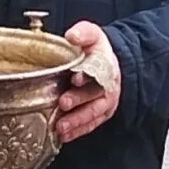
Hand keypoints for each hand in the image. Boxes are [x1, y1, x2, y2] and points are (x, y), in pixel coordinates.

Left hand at [56, 21, 121, 141]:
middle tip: (64, 103)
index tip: (74, 78)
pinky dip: (78, 131)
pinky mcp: (100, 114)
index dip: (86, 75)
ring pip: (93, 114)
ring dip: (77, 121)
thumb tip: (72, 35)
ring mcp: (104, 102)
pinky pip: (90, 125)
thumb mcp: (91, 34)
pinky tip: (64, 136)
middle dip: (79, 101)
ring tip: (61, 127)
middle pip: (95, 95)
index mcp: (104, 64)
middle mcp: (107, 85)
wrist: (107, 63)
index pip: (97, 70)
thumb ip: (82, 33)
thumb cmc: (95, 50)